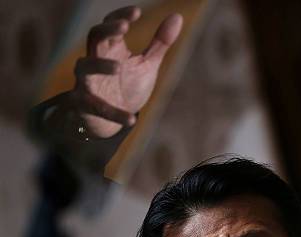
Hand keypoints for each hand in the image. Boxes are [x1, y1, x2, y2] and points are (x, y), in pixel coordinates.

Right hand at [66, 6, 182, 136]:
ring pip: (84, 67)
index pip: (111, 25)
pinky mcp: (84, 105)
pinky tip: (131, 120)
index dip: (121, 16)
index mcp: (111, 48)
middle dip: (107, 30)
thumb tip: (177, 16)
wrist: (109, 121)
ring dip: (99, 65)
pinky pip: (96, 107)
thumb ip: (159, 43)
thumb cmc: (127, 86)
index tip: (137, 11)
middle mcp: (95, 60)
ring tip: (118, 67)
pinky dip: (114, 113)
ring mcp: (87, 82)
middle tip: (124, 27)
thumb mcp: (147, 64)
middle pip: (94, 37)